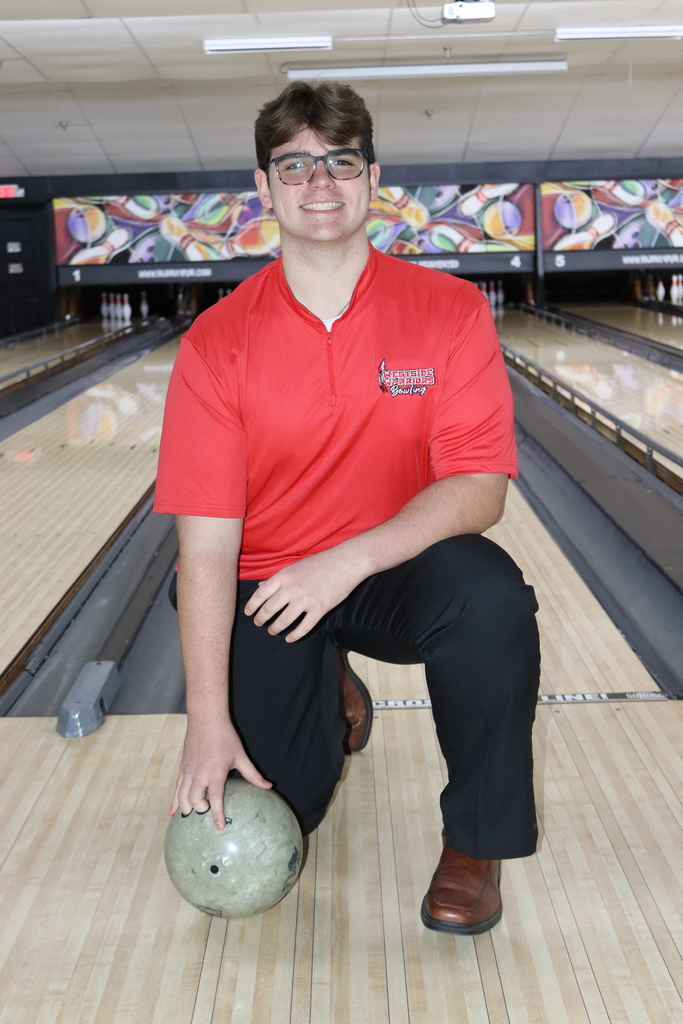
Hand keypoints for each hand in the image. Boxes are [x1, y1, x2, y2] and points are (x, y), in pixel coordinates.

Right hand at [169, 717, 270, 828]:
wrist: (206, 719)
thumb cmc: (225, 737)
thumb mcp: (240, 755)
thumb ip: (252, 774)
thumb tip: (268, 787)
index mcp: (216, 771)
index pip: (215, 798)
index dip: (217, 814)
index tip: (220, 827)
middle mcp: (199, 773)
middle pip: (194, 800)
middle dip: (201, 810)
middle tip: (208, 810)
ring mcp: (188, 771)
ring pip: (182, 797)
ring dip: (186, 808)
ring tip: (193, 813)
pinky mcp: (182, 768)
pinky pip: (176, 788)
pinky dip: (174, 802)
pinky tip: (172, 813)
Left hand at [244, 546, 365, 641]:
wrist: (345, 563)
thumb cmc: (320, 563)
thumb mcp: (295, 566)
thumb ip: (278, 578)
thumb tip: (260, 585)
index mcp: (284, 576)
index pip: (260, 594)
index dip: (252, 606)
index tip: (248, 613)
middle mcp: (291, 589)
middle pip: (269, 609)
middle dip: (261, 619)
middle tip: (259, 624)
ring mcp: (305, 600)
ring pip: (284, 621)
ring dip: (275, 628)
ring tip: (272, 631)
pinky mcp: (319, 609)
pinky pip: (304, 627)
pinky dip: (295, 635)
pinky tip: (290, 638)